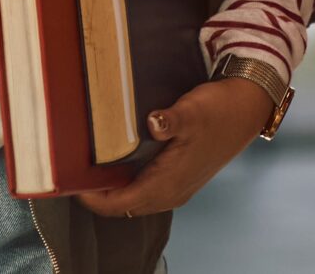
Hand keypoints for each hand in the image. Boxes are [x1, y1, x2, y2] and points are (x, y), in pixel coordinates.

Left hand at [73, 76, 272, 217]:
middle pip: (123, 205)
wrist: (246, 109)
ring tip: (85, 167)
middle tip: (69, 171)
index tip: (67, 181)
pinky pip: (144, 188)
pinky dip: (124, 182)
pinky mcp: (179, 176)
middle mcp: (172, 192)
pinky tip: (112, 162)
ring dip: (110, 190)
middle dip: (95, 195)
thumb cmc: (217, 111)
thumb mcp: (192, 112)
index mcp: (170, 183)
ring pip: (134, 198)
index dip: (92, 199)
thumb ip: (171, 120)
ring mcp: (176, 186)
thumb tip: (154, 122)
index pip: (121, 204)